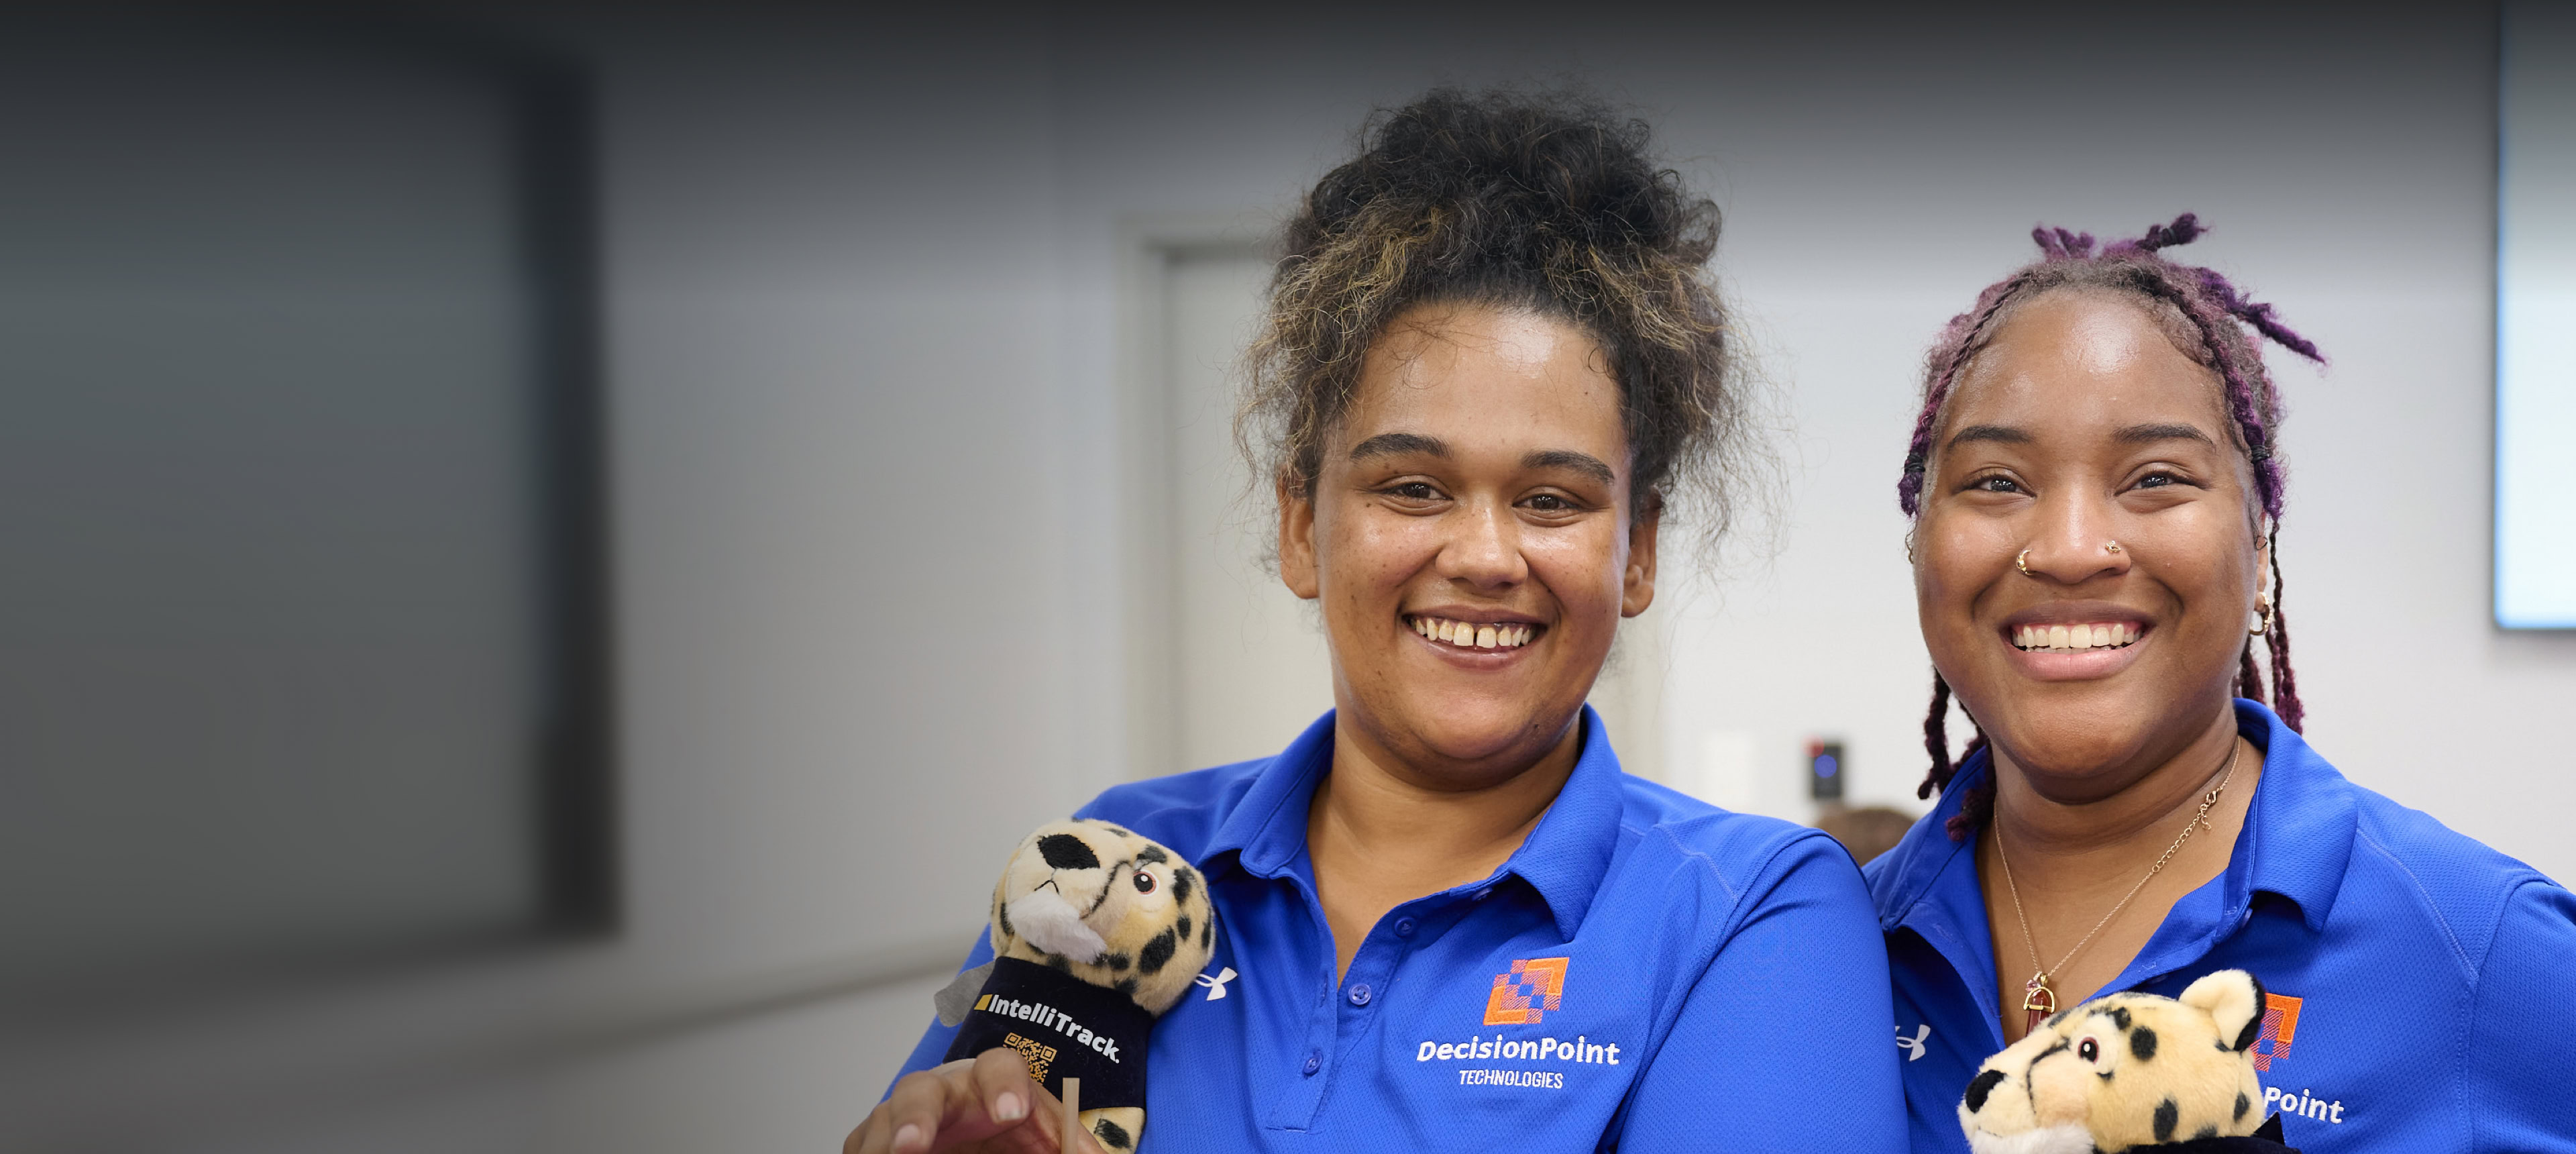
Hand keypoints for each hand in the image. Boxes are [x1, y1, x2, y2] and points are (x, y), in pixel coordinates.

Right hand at [844, 1048, 1099, 1153]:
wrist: (986, 1140)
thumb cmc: (1016, 1133)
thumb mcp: (1049, 1138)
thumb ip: (1072, 1146)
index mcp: (994, 1082)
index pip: (1000, 1067)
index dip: (1004, 1085)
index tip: (1013, 1111)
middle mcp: (944, 1091)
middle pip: (923, 1089)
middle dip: (916, 1116)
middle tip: (914, 1146)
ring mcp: (904, 1116)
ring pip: (883, 1122)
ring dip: (884, 1145)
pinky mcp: (876, 1141)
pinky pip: (862, 1148)